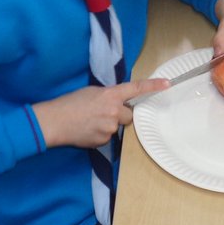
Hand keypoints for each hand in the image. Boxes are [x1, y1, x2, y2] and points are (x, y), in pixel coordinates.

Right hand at [33, 79, 170, 147]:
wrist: (55, 122)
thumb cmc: (70, 103)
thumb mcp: (92, 92)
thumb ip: (109, 96)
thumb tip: (117, 103)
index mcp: (110, 95)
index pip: (136, 89)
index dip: (153, 86)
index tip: (168, 84)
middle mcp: (114, 111)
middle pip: (129, 115)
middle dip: (120, 114)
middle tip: (102, 112)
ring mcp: (110, 127)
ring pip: (117, 127)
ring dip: (108, 124)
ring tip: (90, 121)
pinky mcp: (104, 141)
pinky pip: (108, 137)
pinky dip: (100, 134)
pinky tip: (88, 130)